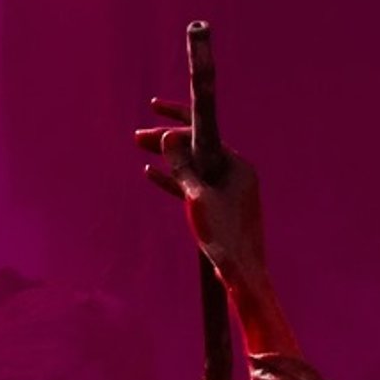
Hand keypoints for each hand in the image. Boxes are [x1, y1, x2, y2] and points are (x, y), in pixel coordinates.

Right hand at [136, 104, 267, 290]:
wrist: (242, 273)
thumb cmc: (224, 237)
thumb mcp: (198, 199)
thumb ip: (183, 168)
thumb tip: (168, 136)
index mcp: (235, 164)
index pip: (205, 131)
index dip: (178, 118)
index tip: (155, 106)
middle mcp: (233, 172)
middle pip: (197, 148)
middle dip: (167, 141)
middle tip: (137, 137)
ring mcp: (226, 190)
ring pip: (192, 167)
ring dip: (168, 160)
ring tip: (142, 153)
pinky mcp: (217, 208)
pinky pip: (193, 188)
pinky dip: (174, 181)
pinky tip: (153, 176)